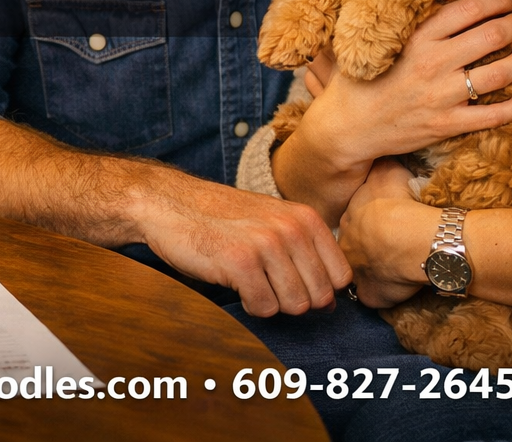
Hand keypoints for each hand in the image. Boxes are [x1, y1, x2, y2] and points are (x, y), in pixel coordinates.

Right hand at [136, 174, 351, 316]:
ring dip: (271, 303)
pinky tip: (235, 284)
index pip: (341, 277)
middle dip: (294, 300)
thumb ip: (306, 252)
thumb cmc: (223, 218)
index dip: (319, 290)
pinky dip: (250, 305)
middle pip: (319, 297)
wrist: (170, 203)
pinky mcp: (240, 262)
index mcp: (305, 218)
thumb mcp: (274, 221)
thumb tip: (332, 303)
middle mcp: (292, 228)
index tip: (293, 284)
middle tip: (266, 284)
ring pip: (294, 305)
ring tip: (250, 281)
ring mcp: (267, 244)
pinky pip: (264, 308)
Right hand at [282, 0, 511, 204]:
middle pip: (492, 36)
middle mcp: (434, 63)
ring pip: (500, 73)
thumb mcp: (376, 42)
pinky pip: (493, 116)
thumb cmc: (359, 82)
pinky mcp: (448, 125)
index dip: (497, 1)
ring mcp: (443, 96)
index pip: (469, 10)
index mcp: (418, 38)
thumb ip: (404, 23)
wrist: (347, 127)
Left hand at [338, 159, 438, 307]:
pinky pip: (373, 297)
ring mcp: (357, 272)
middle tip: (387, 246)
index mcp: (349, 218)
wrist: (409, 236)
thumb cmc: (399, 202)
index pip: (352, 222)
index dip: (367, 224)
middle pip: (351, 248)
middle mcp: (346, 245)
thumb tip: (378, 158)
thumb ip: (379, 167)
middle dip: (364, 248)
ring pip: (359, 273)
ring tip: (392, 267)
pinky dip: (383, 294)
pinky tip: (396, 286)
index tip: (382, 225)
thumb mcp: (387, 172)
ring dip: (372, 271)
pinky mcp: (371, 294)